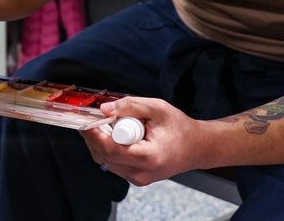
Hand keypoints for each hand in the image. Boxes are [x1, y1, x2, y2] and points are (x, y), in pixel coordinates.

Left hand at [82, 96, 210, 186]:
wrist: (197, 148)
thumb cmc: (180, 128)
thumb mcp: (158, 108)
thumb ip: (131, 106)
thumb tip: (104, 108)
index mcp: (149, 157)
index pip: (111, 150)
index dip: (94, 135)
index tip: (86, 120)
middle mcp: (141, 173)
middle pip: (104, 156)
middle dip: (95, 136)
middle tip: (95, 117)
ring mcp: (137, 178)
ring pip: (105, 160)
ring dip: (100, 141)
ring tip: (110, 124)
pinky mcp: (135, 177)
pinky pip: (112, 163)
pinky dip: (108, 147)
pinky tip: (115, 134)